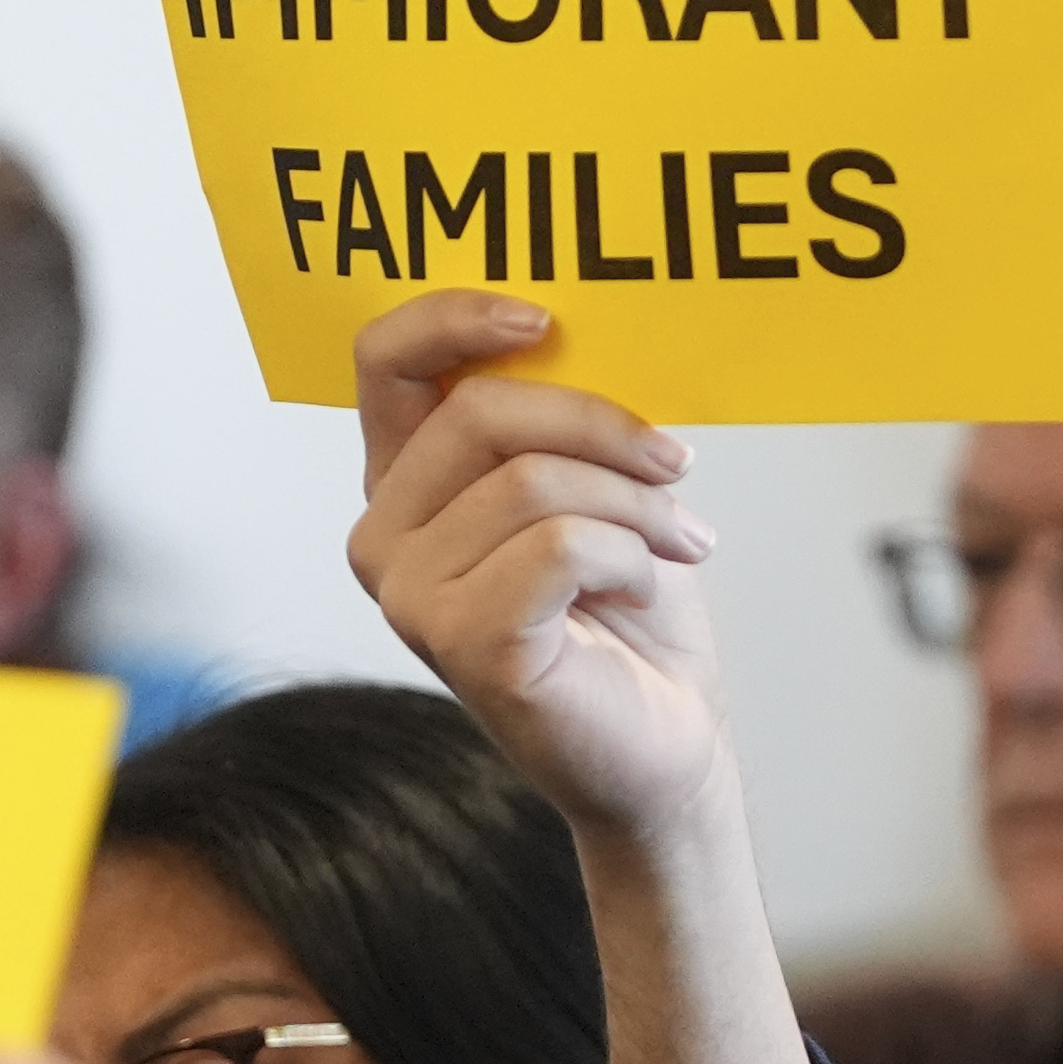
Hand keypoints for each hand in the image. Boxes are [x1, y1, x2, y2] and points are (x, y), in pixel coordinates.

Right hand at [347, 291, 733, 853]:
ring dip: (633, 505)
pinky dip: (627, 558)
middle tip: (676, 466)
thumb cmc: (628, 618)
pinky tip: (641, 590)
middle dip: (600, 427)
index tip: (545, 320)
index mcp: (407, 485)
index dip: (454, 319)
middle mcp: (387, 537)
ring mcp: (411, 595)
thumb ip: (558, 421)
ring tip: (676, 542)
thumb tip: (584, 331)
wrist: (665, 744)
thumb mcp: (595, 488)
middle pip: (478, 413)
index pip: (386, 363)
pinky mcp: (461, 641)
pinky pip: (558, 546)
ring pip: (531, 482)